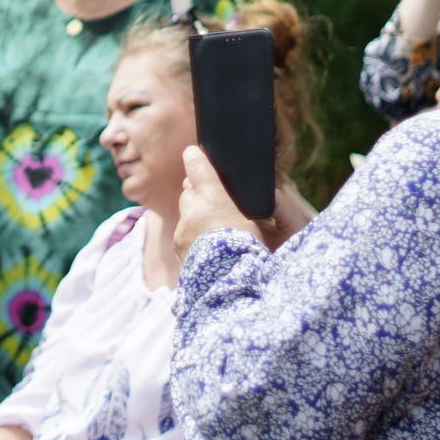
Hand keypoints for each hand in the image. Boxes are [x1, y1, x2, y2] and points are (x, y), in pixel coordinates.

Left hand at [175, 146, 264, 261]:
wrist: (234, 287)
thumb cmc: (254, 252)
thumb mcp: (261, 224)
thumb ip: (250, 204)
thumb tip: (243, 192)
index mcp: (213, 199)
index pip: (197, 166)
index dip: (195, 157)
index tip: (192, 152)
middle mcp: (192, 211)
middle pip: (189, 190)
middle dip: (199, 193)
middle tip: (214, 201)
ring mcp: (182, 230)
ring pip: (186, 214)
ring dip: (196, 217)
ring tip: (216, 230)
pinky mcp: (178, 247)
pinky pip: (184, 234)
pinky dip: (194, 236)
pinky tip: (210, 247)